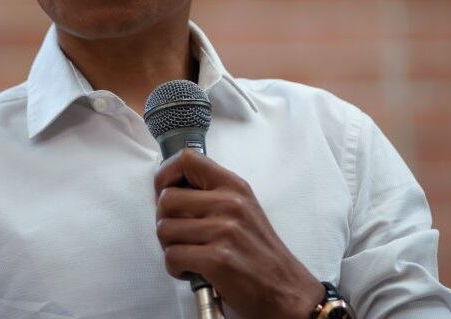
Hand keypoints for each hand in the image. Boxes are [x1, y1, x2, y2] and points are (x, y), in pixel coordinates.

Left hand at [154, 149, 324, 318]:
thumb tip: (168, 189)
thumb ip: (211, 194)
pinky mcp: (217, 259)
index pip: (187, 160)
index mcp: (234, 187)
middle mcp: (230, 204)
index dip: (165, 176)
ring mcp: (224, 231)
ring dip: (169, 247)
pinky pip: (172, 256)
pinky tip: (191, 270)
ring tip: (189, 254)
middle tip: (178, 236)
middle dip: (164, 221)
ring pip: (164, 229)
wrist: (287, 290)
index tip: (163, 192)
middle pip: (166, 199)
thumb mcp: (242, 209)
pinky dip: (175, 268)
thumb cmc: (260, 253)